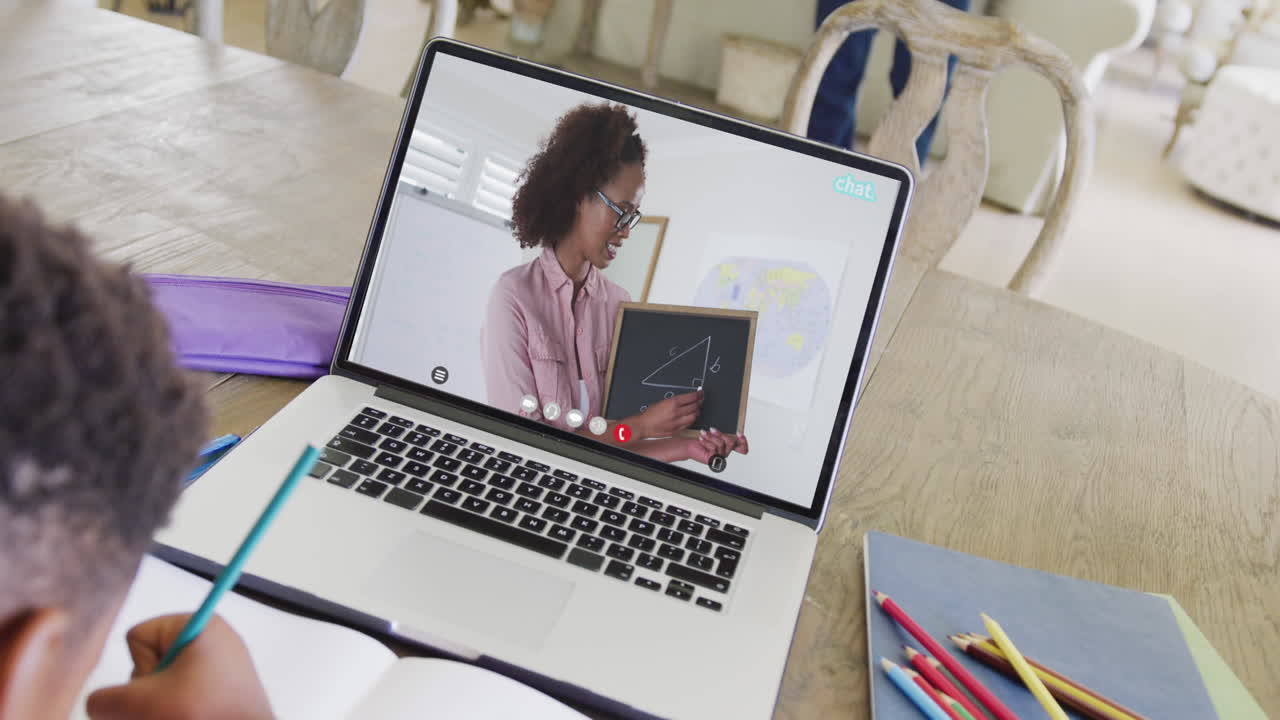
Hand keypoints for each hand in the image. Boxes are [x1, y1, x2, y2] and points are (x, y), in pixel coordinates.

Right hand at [86, 614, 273, 719]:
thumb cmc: (203, 715)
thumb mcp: (140, 704)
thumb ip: (103, 701)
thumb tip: (100, 705)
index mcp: (199, 625)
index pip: (137, 635)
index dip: (140, 665)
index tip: (165, 680)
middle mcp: (211, 640)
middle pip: (147, 666)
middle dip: (147, 695)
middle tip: (174, 707)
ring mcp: (219, 668)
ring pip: (161, 690)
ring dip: (158, 711)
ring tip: (182, 715)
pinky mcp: (222, 694)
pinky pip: (180, 702)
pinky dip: (174, 714)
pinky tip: (188, 716)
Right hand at [629, 389, 702, 438]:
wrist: (644, 425)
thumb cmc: (650, 413)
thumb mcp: (662, 401)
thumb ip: (675, 401)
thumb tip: (687, 399)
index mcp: (672, 402)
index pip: (691, 397)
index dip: (698, 394)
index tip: (700, 393)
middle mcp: (676, 412)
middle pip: (695, 406)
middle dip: (699, 402)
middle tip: (700, 400)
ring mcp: (677, 422)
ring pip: (694, 416)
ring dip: (697, 411)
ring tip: (696, 408)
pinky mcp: (677, 430)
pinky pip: (689, 424)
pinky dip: (691, 419)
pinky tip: (690, 417)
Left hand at [685, 427, 748, 465]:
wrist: (687, 445)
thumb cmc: (700, 439)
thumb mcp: (714, 434)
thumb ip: (723, 433)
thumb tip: (730, 429)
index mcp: (727, 447)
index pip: (742, 448)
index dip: (743, 442)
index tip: (739, 433)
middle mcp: (725, 453)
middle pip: (732, 443)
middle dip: (721, 434)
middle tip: (712, 429)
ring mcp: (719, 458)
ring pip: (721, 444)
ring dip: (711, 436)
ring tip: (703, 433)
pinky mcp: (712, 460)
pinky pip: (714, 448)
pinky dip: (706, 441)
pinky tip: (701, 439)